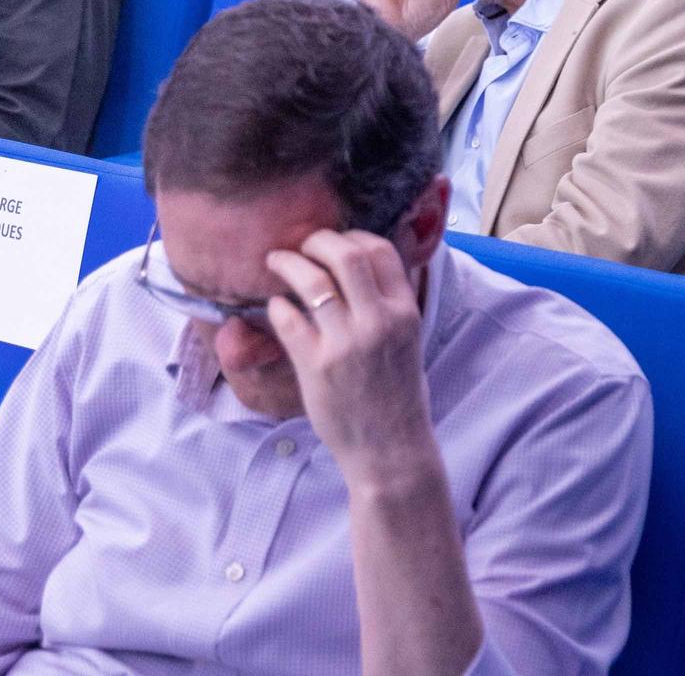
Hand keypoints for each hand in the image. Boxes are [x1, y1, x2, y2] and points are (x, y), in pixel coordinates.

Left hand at [265, 230, 439, 488]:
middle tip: (302, 244)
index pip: (381, 250)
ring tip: (276, 261)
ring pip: (311, 281)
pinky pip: (288, 319)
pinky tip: (275, 307)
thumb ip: (388, 303)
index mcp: (406, 311)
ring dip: (289, 263)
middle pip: (346, 254)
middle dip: (318, 240)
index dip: (353, 236)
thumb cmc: (398, 393)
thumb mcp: (408, 340)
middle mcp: (380, 321)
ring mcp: (347, 343)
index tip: (335, 240)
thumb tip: (358, 267)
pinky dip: (278, 305)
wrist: (390, 448)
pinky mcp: (316, 366)